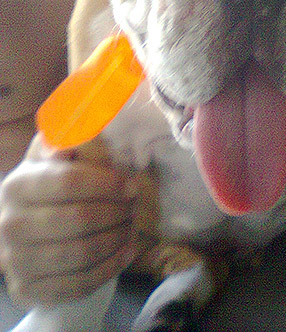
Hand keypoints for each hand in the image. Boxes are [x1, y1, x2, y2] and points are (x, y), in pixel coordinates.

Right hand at [0, 140, 140, 306]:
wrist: (15, 232)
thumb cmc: (43, 189)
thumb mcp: (47, 159)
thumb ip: (63, 141)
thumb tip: (76, 135)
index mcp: (19, 185)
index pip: (69, 182)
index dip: (106, 183)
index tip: (131, 185)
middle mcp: (12, 224)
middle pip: (79, 220)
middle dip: (116, 212)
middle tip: (134, 207)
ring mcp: (18, 261)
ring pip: (81, 253)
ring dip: (116, 239)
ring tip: (131, 227)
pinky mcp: (29, 289)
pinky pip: (78, 284)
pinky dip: (109, 268)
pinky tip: (126, 252)